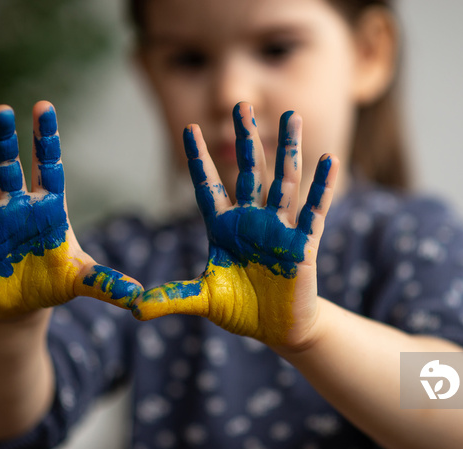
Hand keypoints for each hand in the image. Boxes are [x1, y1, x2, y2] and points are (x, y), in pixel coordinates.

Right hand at [0, 101, 141, 319]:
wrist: (20, 305)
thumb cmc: (53, 283)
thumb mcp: (81, 281)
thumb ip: (108, 284)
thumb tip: (142, 297)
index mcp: (49, 209)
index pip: (49, 167)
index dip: (46, 140)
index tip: (44, 107)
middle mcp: (17, 206)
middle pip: (10, 166)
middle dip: (6, 141)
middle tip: (2, 111)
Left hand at [133, 102, 337, 347]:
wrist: (277, 329)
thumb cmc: (240, 310)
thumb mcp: (203, 301)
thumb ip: (172, 299)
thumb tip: (134, 309)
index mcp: (223, 229)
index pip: (208, 187)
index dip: (199, 160)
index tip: (190, 128)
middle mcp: (251, 221)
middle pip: (248, 172)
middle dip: (244, 139)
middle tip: (241, 105)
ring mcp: (279, 229)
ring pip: (284, 181)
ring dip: (288, 149)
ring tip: (292, 115)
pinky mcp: (304, 244)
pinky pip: (314, 211)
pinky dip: (321, 187)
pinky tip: (328, 160)